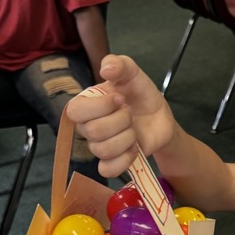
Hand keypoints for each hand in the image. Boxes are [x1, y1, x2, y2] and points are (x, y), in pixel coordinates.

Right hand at [66, 55, 175, 176]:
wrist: (159, 117)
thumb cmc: (139, 94)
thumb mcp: (132, 73)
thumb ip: (119, 64)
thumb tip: (106, 70)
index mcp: (86, 105)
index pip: (75, 111)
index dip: (100, 106)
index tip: (121, 99)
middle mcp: (88, 127)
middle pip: (93, 131)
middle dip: (120, 121)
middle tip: (130, 113)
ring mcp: (99, 146)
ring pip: (103, 150)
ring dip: (127, 138)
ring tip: (134, 130)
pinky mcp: (112, 163)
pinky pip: (107, 170)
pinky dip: (125, 159)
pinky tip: (134, 148)